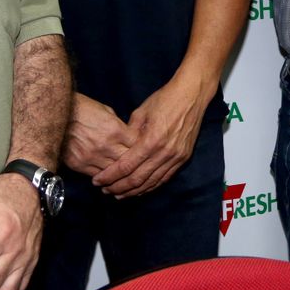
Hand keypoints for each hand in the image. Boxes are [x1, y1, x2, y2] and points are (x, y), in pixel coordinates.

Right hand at [62, 93, 136, 175]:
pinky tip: (108, 178)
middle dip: (133, 165)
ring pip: (113, 172)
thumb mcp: (106, 111)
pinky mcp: (79, 164)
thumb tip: (128, 137)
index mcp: (115, 130)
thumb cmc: (82, 108)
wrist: (56, 113)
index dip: (142, 149)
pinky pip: (97, 176)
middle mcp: (105, 145)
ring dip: (119, 175)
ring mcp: (92, 156)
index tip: (145, 152)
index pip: (137, 146)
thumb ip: (119, 126)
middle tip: (137, 168)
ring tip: (125, 178)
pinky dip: (104, 177)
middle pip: (127, 162)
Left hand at [92, 72, 208, 198]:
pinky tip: (140, 189)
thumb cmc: (164, 99)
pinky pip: (165, 178)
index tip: (97, 180)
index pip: (126, 166)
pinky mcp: (183, 158)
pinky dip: (150, 186)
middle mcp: (164, 152)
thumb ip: (129, 133)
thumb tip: (119, 147)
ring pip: (151, 182)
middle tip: (105, 190)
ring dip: (134, 191)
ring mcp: (176, 157)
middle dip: (118, 187)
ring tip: (119, 194)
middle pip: (137, 179)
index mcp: (151, 140)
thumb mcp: (141, 112)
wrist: (192, 95)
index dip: (110, 176)